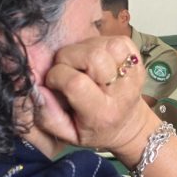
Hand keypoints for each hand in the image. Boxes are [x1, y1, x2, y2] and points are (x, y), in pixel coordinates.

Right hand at [36, 35, 154, 151]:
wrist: (129, 126)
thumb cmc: (94, 130)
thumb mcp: (68, 135)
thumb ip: (48, 118)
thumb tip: (38, 90)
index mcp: (102, 113)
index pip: (75, 83)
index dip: (57, 76)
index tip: (54, 82)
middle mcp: (121, 92)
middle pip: (93, 57)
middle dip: (70, 57)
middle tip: (68, 70)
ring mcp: (133, 74)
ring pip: (105, 45)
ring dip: (86, 49)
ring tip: (83, 65)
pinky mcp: (138, 60)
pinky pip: (118, 41)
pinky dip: (102, 45)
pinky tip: (97, 60)